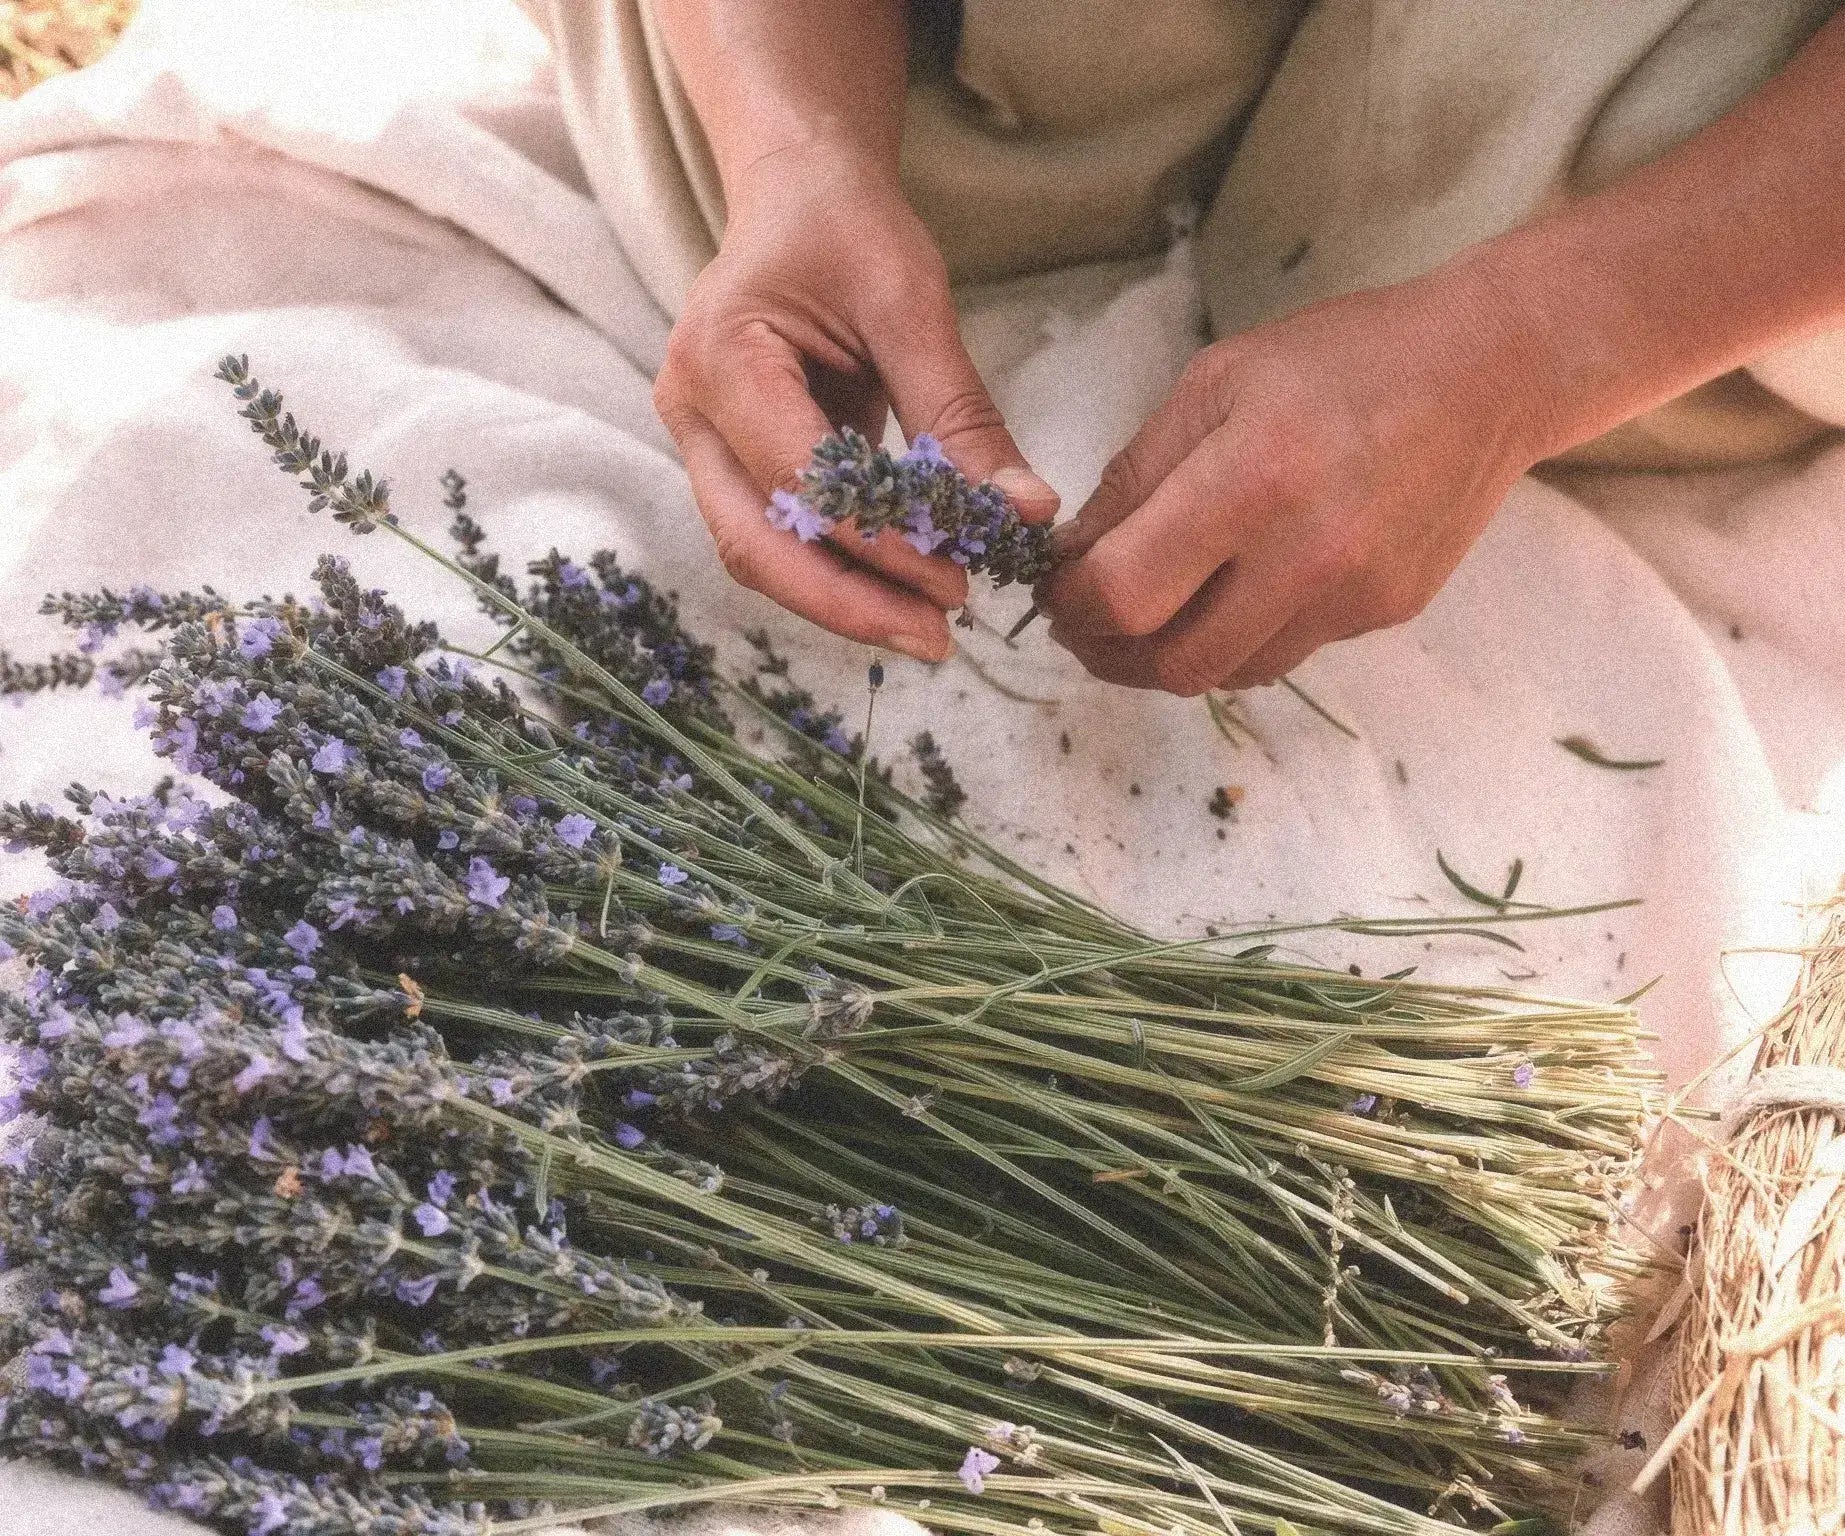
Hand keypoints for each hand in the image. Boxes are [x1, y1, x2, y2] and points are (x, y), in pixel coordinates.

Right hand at [653, 152, 1058, 661]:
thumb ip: (961, 413)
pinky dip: (839, 573)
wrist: (798, 198)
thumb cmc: (847, 231)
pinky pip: (778, 539)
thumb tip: (1026, 513)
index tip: (958, 577)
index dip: (879, 541)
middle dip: (850, 602)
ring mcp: (702, 446)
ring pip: (759, 556)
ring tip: (929, 630)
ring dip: (844, 601)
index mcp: (722, 357)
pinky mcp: (733, 466)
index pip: (800, 481)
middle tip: (938, 638)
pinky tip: (902, 593)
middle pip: (756, 544)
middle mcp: (692, 412)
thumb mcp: (912, 302)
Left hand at [1038, 270, 1554, 694]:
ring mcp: (1351, 597)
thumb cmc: (1341, 359)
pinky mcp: (1382, 616)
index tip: (1055, 587)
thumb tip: (1075, 552)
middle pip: (1170, 660)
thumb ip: (1137, 474)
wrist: (1490, 371)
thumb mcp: (1218, 382)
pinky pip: (1280, 656)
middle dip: (1106, 651)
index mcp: (1253, 479)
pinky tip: (1221, 600)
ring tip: (1143, 617)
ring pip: (1224, 674)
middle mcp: (1307, 555)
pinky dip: (1231, 642)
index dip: (1071, 604)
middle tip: (1082, 623)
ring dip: (1165, 658)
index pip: (1126, 591)